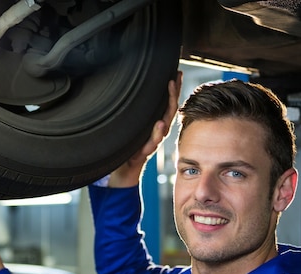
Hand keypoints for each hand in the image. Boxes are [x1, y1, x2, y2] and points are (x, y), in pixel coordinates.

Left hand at [108, 71, 181, 187]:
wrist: (124, 173)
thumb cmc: (128, 150)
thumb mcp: (132, 129)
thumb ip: (136, 115)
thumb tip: (128, 91)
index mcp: (154, 126)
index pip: (167, 105)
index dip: (173, 90)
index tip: (176, 74)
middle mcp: (156, 134)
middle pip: (169, 112)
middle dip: (173, 96)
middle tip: (174, 80)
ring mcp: (151, 143)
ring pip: (163, 128)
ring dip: (167, 111)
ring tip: (170, 98)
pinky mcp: (143, 154)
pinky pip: (151, 143)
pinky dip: (155, 134)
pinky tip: (159, 124)